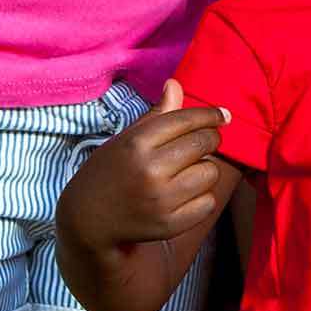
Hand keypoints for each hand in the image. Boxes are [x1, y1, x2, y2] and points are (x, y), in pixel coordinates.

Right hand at [72, 79, 229, 244]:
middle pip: (204, 143)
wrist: (87, 221)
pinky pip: (207, 204)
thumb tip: (175, 85)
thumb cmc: (108, 172)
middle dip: (210, 139)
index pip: (187, 120)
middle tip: (203, 143)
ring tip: (188, 171)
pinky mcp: (169, 225)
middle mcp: (151, 170)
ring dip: (205, 169)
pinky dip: (202, 197)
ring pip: (210, 173)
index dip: (210, 115)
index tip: (223, 116)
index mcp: (138, 143)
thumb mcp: (126, 138)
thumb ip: (156, 114)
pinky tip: (186, 194)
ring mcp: (161, 200)